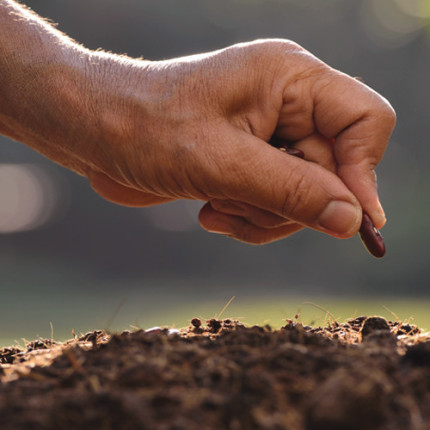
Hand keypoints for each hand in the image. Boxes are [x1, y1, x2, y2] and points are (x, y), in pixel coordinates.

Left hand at [86, 40, 394, 243]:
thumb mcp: (222, 163)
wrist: (99, 129)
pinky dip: (248, 218)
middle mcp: (289, 103)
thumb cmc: (148, 130)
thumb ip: (291, 191)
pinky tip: (211, 210)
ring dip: (261, 214)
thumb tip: (352, 220)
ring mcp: (271, 133)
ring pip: (305, 195)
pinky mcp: (253, 159)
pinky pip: (276, 203)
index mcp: (291, 79)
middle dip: (286, 203)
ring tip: (215, 205)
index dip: (362, 173)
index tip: (343, 219)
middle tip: (236, 202)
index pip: (367, 120)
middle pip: (334, 171)